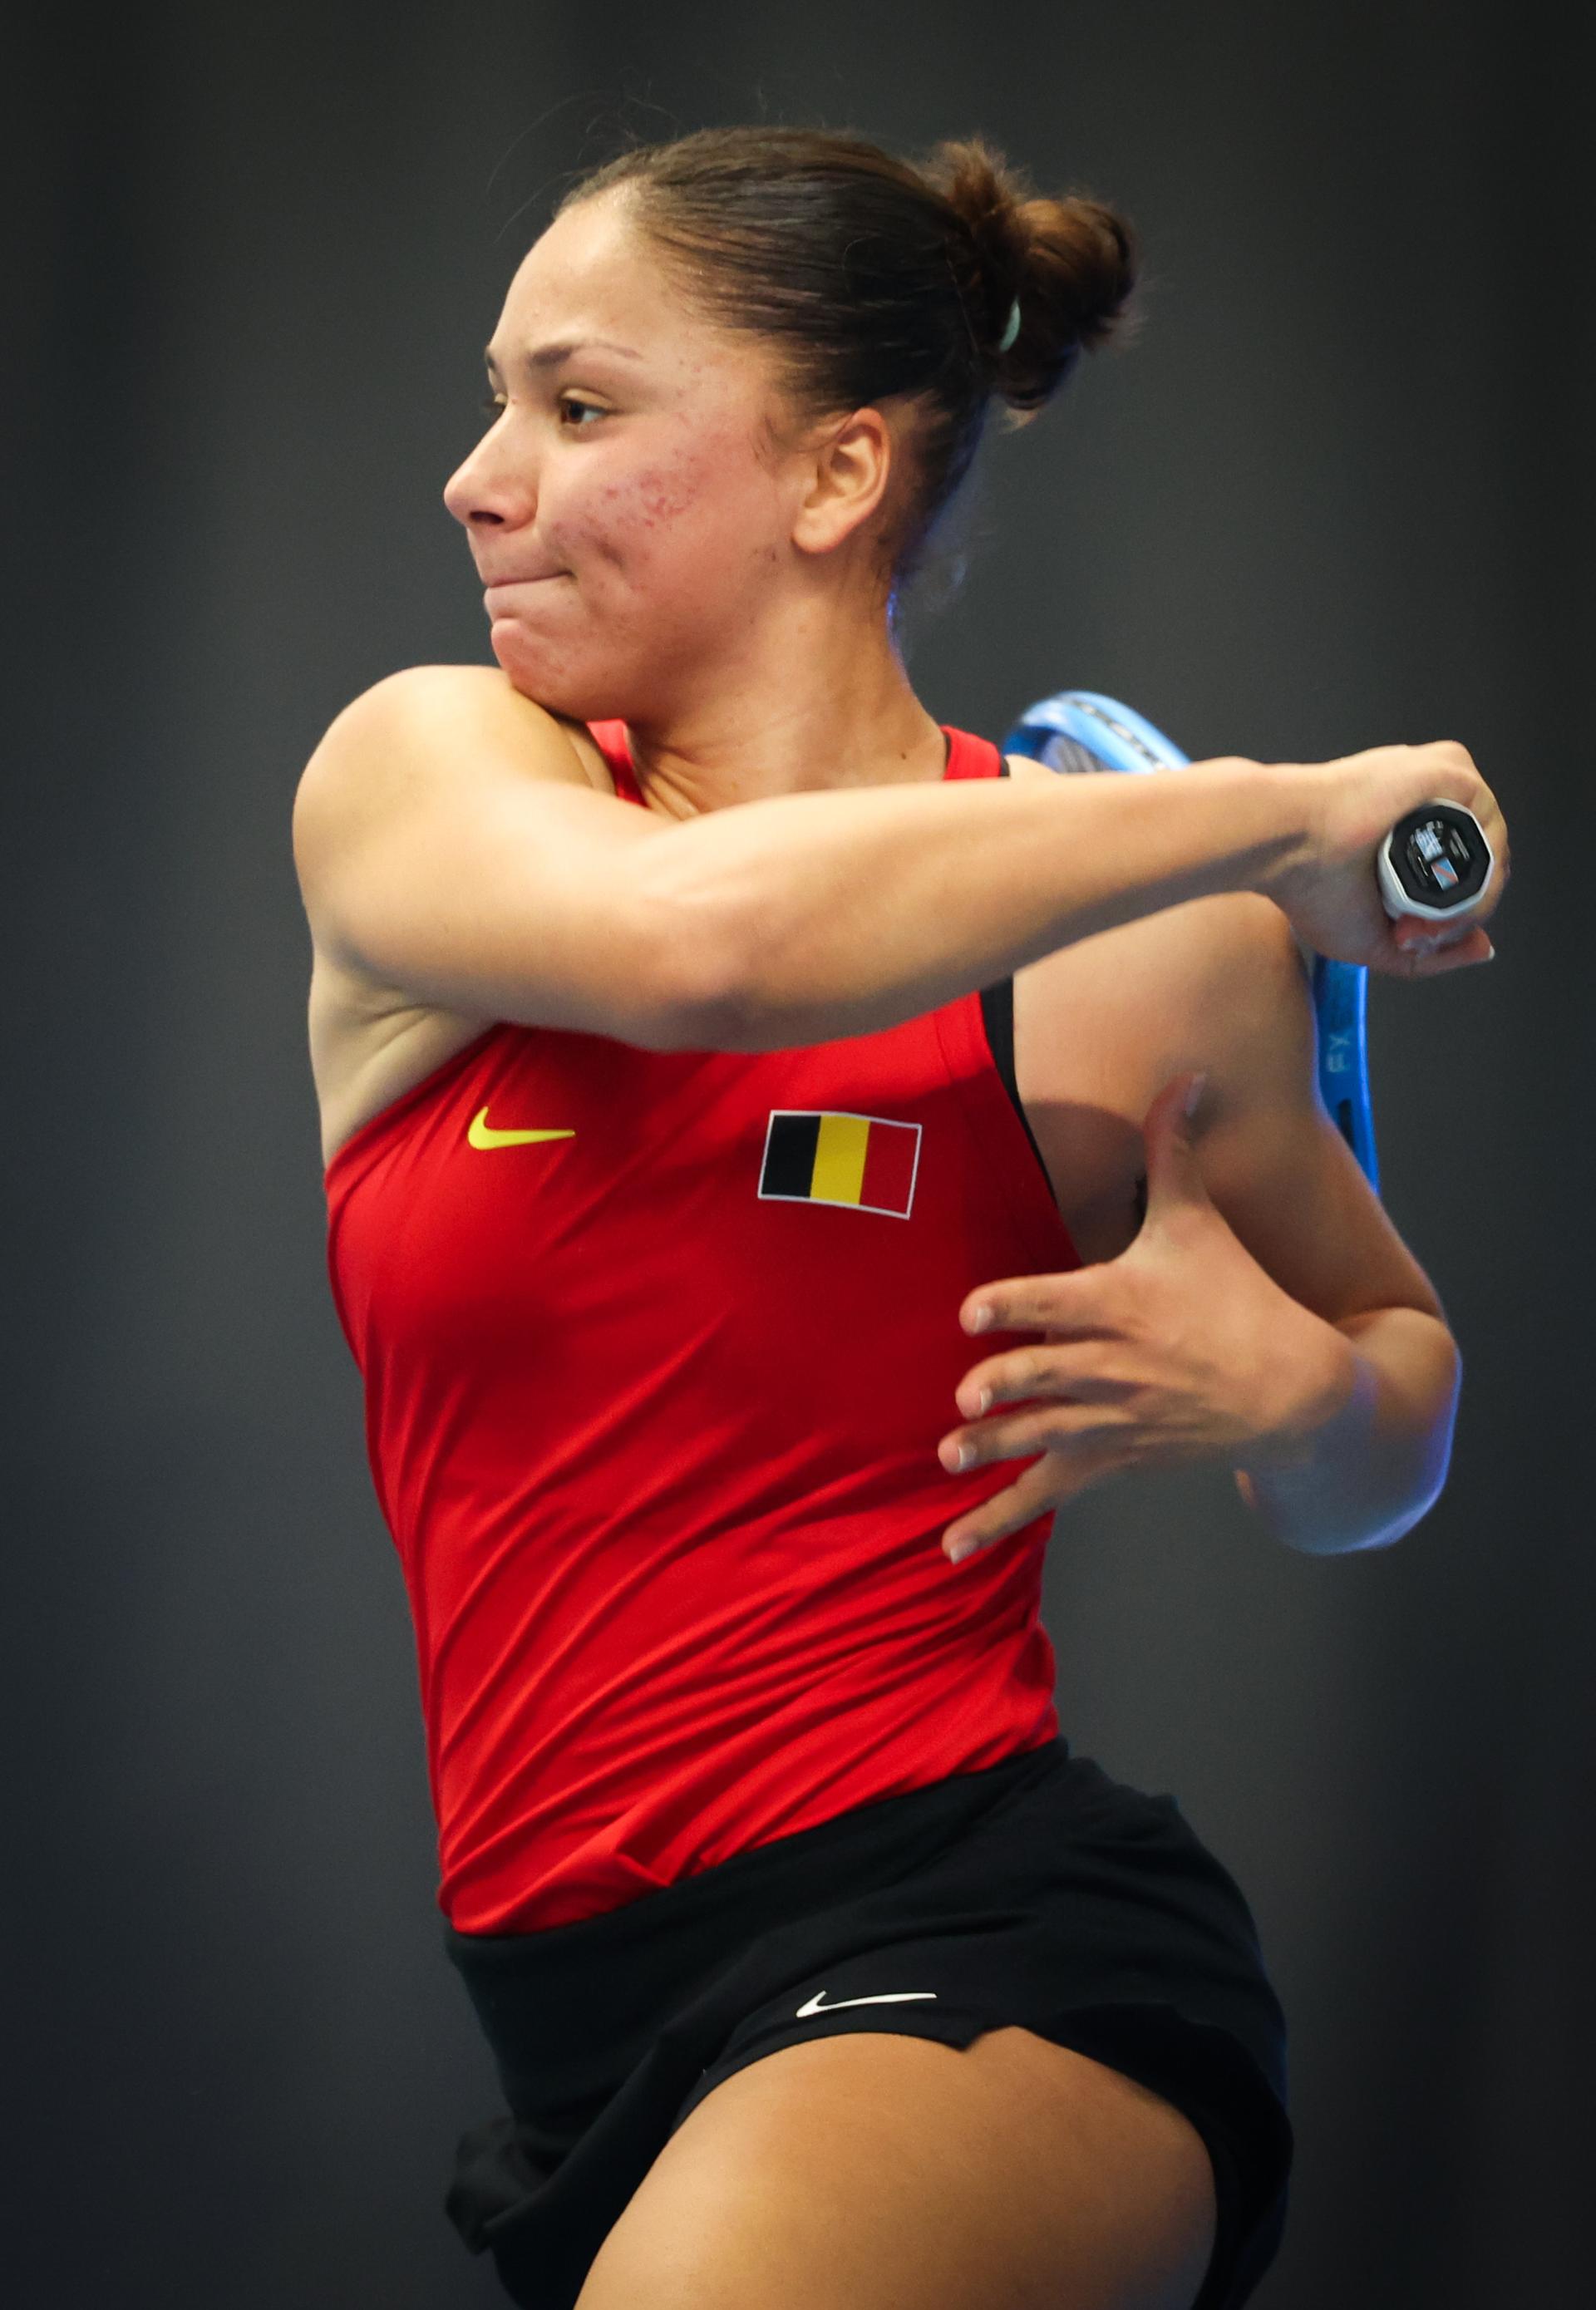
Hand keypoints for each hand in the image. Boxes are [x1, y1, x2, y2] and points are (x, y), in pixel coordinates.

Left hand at [936, 1072, 1356, 1562]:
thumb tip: (1190, 1073)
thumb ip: (1176, 1147)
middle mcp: (1111, 1365)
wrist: (1295, 1392)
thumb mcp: (1202, 1220)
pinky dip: (996, 1521)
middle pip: (1049, 1376)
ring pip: (1041, 1435)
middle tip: (968, 1393)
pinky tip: (952, 1547)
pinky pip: (1046, 1493)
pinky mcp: (1110, 1459)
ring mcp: (1110, 1418)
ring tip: (950, 1455)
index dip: (1012, 1307)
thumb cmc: (1239, 1296)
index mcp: (1119, 1303)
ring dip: (994, 1447)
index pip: (1056, 1302)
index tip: (972, 1313)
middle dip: (1009, 1387)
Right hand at [1272, 738, 1508, 974]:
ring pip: (1491, 850)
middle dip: (1459, 914)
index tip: (1407, 938)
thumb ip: (1430, 954)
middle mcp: (1427, 803)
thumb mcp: (1374, 942)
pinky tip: (1440, 897)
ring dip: (1469, 900)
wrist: (1285, 845)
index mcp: (1406, 828)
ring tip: (1419, 921)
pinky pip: (1491, 830)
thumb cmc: (1308, 886)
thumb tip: (1483, 947)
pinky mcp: (1450, 771)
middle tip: (1411, 934)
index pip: (1462, 874)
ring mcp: (1439, 785)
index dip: (1449, 918)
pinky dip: (1478, 874)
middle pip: (1481, 865)